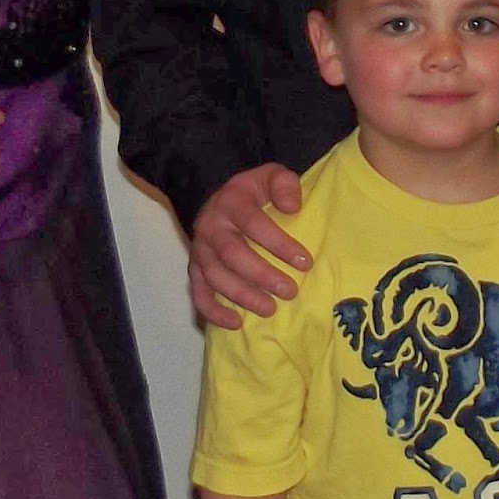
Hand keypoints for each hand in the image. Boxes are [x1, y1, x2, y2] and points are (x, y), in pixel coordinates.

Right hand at [190, 163, 310, 328]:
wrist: (222, 199)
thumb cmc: (254, 192)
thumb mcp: (271, 176)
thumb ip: (284, 184)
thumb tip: (293, 207)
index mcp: (231, 201)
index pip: (253, 223)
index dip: (278, 243)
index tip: (304, 262)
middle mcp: (210, 225)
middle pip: (232, 254)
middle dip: (262, 275)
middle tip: (290, 291)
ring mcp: (199, 249)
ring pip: (215, 276)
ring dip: (242, 296)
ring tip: (270, 309)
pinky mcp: (194, 269)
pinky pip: (198, 293)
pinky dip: (214, 311)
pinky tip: (236, 323)